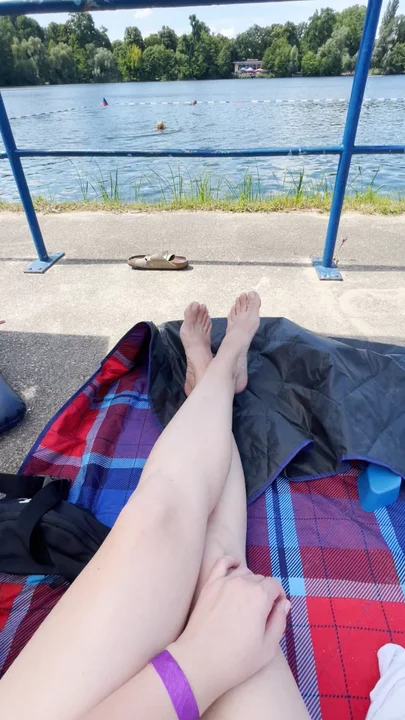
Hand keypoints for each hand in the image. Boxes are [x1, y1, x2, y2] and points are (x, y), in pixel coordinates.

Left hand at [169, 556, 289, 710]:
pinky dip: (231, 561)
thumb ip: (279, 621)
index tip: (276, 612)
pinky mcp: (209, 585)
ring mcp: (223, 582)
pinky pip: (222, 563)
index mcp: (260, 596)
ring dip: (250, 582)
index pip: (275, 586)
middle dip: (265, 593)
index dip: (279, 598)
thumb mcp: (268, 648)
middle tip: (262, 613)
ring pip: (244, 572)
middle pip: (260, 579)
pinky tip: (235, 566)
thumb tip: (284, 604)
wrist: (199, 663)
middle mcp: (242, 583)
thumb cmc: (235, 660)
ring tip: (249, 600)